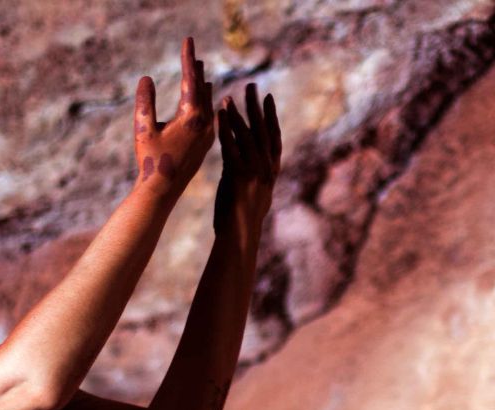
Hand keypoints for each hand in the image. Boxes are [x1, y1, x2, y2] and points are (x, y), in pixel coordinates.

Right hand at [134, 37, 214, 195]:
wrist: (163, 191)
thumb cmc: (151, 160)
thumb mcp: (143, 128)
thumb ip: (145, 102)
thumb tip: (146, 79)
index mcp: (191, 117)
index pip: (190, 80)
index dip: (188, 58)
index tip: (188, 40)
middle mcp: (204, 124)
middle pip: (202, 89)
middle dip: (196, 70)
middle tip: (194, 53)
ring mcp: (207, 135)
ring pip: (207, 104)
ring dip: (202, 87)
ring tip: (201, 73)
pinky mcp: (205, 144)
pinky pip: (209, 118)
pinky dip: (206, 105)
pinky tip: (205, 103)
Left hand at [213, 81, 281, 235]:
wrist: (240, 237)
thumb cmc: (242, 221)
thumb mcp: (253, 195)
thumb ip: (252, 177)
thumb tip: (248, 169)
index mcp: (271, 173)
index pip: (274, 138)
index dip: (271, 117)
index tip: (268, 98)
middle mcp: (266, 170)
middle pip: (263, 131)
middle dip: (257, 107)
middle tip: (252, 86)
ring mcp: (254, 173)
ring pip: (248, 136)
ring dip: (239, 114)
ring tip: (232, 95)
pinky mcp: (239, 176)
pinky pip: (232, 147)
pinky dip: (226, 129)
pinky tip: (220, 115)